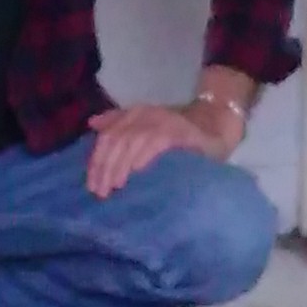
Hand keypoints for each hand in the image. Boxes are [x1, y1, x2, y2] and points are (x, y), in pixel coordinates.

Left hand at [86, 97, 235, 198]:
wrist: (215, 124)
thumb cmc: (178, 134)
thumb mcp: (146, 128)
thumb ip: (120, 126)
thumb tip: (92, 123)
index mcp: (133, 114)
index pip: (107, 136)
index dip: (96, 161)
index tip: (91, 185)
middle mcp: (144, 114)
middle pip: (115, 140)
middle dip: (105, 167)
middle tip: (100, 192)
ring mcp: (161, 120)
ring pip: (131, 141)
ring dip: (120, 165)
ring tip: (114, 187)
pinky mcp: (178, 130)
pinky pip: (155, 141)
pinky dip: (143, 156)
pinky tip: (136, 172)